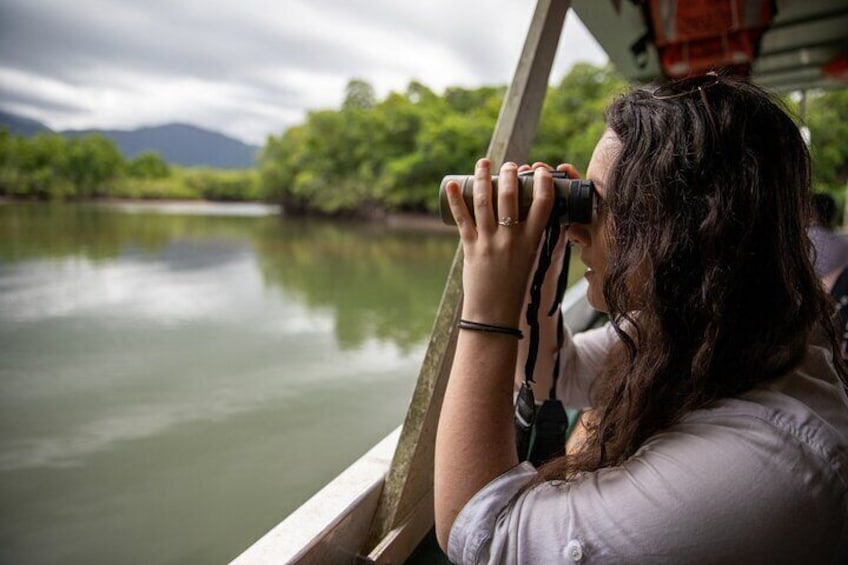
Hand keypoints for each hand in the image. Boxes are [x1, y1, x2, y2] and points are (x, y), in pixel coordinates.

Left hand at [443, 158, 555, 327]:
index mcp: (533, 242)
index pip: (544, 204)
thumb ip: (529, 236)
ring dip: (482, 177)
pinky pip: (462, 219)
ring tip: (483, 162)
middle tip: (510, 165)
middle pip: (511, 196)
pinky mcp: (471, 248)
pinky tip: (451, 185)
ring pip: (484, 201)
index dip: (544, 182)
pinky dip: (455, 200)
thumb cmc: (514, 285)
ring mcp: (490, 242)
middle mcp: (512, 239)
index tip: (541, 170)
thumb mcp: (530, 259)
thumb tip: (526, 212)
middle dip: (510, 174)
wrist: (494, 313)